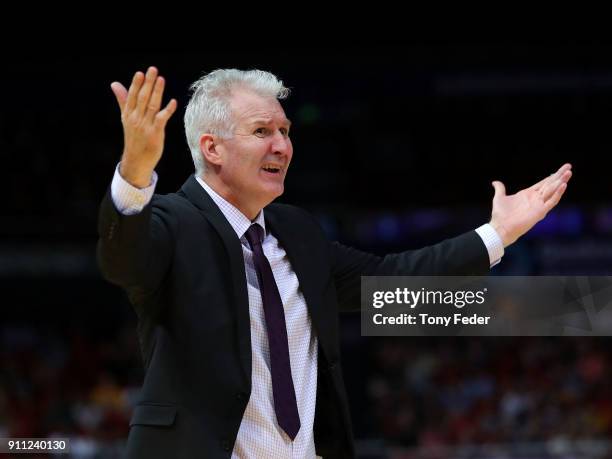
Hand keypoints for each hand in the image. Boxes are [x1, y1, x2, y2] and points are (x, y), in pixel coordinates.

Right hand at [110, 66, 176, 187]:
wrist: (136, 160)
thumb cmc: (134, 138)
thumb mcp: (126, 118)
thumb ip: (123, 100)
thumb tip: (114, 83)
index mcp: (128, 114)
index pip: (132, 96)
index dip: (136, 84)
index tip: (140, 73)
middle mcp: (136, 118)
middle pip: (142, 98)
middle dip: (147, 84)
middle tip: (153, 70)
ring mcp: (145, 126)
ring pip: (151, 106)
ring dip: (157, 92)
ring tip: (161, 79)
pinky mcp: (155, 133)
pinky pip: (162, 119)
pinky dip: (167, 110)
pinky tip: (173, 101)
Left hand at [489, 163, 571, 246]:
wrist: (501, 227)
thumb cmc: (500, 215)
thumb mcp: (499, 198)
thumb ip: (500, 189)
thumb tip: (495, 182)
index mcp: (528, 194)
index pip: (543, 182)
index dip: (552, 175)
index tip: (561, 168)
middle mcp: (535, 198)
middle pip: (550, 184)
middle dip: (559, 175)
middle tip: (569, 166)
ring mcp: (539, 204)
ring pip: (553, 190)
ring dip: (561, 181)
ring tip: (569, 173)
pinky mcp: (541, 211)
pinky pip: (552, 201)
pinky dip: (558, 193)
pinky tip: (563, 185)